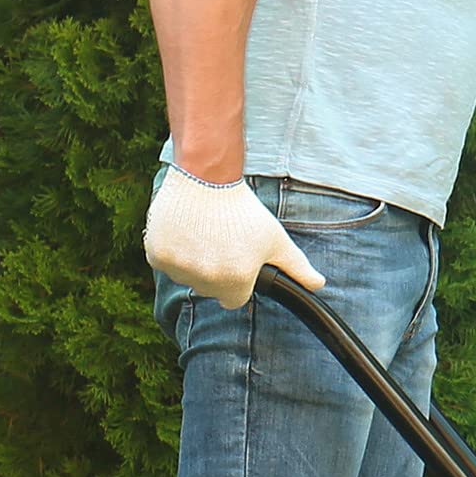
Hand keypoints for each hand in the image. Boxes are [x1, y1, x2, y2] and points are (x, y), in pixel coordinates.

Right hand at [145, 167, 324, 307]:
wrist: (205, 177)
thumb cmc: (243, 210)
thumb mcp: (276, 238)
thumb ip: (297, 267)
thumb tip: (319, 284)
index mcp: (236, 280)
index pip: (235, 299)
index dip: (238, 279)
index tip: (236, 259)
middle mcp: (205, 279)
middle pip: (210, 290)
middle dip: (216, 272)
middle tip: (220, 241)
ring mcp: (179, 268)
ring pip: (186, 277)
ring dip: (192, 262)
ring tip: (203, 234)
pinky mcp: (156, 255)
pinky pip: (165, 264)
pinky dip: (172, 251)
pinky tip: (184, 231)